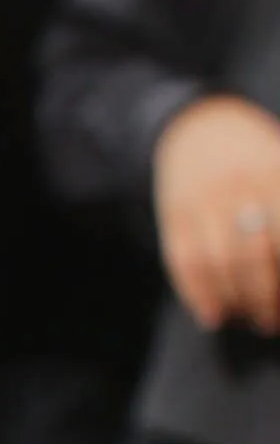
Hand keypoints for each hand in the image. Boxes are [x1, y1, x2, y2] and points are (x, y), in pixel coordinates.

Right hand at [153, 94, 279, 332]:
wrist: (197, 125)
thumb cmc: (255, 154)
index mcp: (273, 172)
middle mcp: (237, 186)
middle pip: (252, 256)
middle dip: (266, 297)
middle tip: (273, 318)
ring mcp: (202, 201)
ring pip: (217, 263)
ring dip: (235, 300)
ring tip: (249, 318)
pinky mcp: (173, 215)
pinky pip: (183, 261)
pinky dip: (197, 293)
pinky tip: (212, 314)